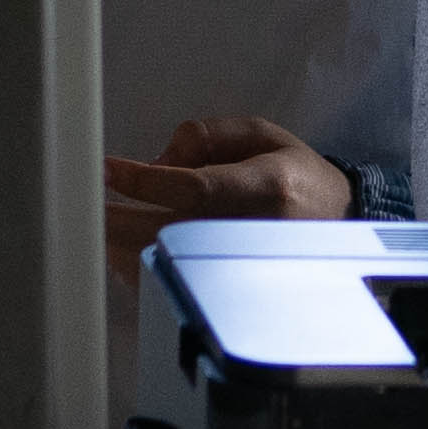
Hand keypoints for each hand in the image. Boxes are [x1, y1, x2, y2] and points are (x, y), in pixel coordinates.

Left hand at [102, 112, 355, 264]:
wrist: (341, 226)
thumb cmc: (295, 176)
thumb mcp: (263, 134)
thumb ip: (208, 136)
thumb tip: (159, 161)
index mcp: (265, 187)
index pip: (194, 188)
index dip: (145, 181)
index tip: (109, 170)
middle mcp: (254, 232)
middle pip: (171, 231)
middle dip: (118, 220)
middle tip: (86, 206)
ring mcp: (243, 269)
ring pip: (168, 264)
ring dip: (121, 249)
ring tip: (96, 228)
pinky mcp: (233, 293)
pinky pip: (175, 288)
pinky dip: (140, 271)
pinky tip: (122, 254)